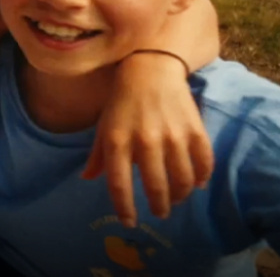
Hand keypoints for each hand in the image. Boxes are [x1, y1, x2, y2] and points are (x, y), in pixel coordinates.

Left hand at [84, 54, 213, 226]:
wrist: (150, 69)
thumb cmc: (121, 101)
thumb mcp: (103, 126)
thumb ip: (97, 155)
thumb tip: (87, 179)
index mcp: (116, 141)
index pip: (119, 185)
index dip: (125, 208)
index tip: (130, 222)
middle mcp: (145, 141)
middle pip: (155, 187)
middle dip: (159, 206)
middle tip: (160, 213)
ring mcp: (172, 135)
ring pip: (182, 179)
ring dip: (180, 195)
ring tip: (176, 199)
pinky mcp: (194, 129)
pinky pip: (203, 162)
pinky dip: (201, 177)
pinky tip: (196, 183)